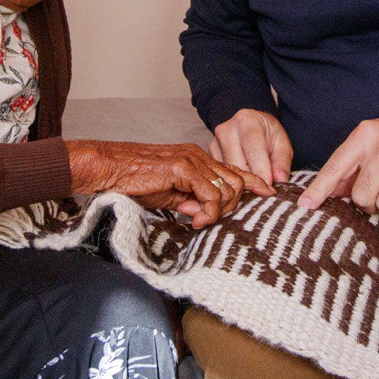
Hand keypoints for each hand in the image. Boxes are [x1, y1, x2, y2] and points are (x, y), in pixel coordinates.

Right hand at [66, 140, 273, 228]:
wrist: (109, 168)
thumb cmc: (132, 181)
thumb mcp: (166, 196)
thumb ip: (187, 202)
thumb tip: (202, 214)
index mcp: (196, 160)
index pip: (233, 171)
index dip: (254, 184)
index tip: (269, 196)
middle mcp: (198, 156)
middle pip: (237, 180)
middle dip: (235, 204)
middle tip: (216, 221)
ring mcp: (191, 160)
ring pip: (228, 187)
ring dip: (221, 210)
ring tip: (203, 222)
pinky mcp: (182, 167)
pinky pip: (210, 193)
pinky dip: (209, 211)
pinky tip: (197, 220)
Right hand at [210, 109, 292, 184]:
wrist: (250, 125)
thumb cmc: (267, 134)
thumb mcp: (282, 143)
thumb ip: (282, 161)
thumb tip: (280, 180)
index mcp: (247, 122)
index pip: (253, 152)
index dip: (262, 173)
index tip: (270, 190)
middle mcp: (226, 130)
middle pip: (238, 166)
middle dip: (252, 181)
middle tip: (264, 191)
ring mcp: (214, 143)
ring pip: (228, 174)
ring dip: (242, 183)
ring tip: (254, 184)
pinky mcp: (209, 155)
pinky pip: (221, 176)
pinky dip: (232, 182)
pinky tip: (242, 180)